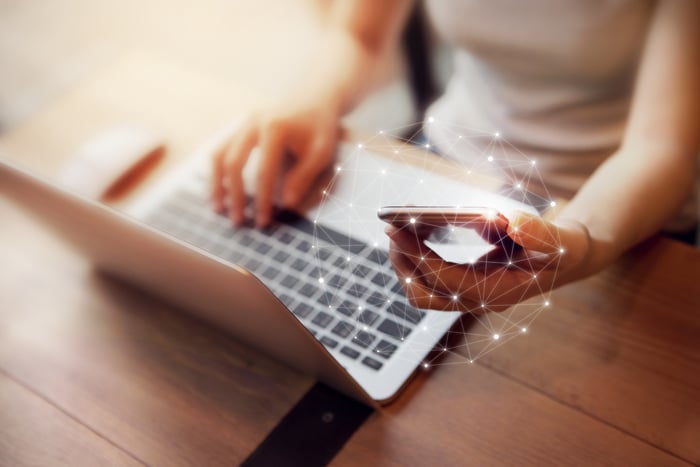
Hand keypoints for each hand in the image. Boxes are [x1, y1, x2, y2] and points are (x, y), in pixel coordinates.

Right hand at [211, 102, 340, 226]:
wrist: (314, 97)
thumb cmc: (319, 127)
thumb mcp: (321, 151)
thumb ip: (303, 176)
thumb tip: (285, 204)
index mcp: (274, 128)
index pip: (263, 172)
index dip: (261, 200)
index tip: (263, 221)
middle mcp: (252, 122)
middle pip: (233, 163)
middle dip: (234, 195)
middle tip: (238, 221)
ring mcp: (242, 123)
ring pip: (219, 155)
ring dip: (217, 184)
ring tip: (219, 209)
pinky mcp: (239, 127)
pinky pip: (220, 150)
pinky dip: (217, 173)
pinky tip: (219, 191)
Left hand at [386, 212, 591, 312]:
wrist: (565, 259)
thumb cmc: (561, 250)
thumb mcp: (559, 240)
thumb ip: (539, 233)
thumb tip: (513, 223)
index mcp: (496, 293)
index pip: (445, 281)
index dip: (417, 256)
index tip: (395, 229)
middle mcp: (477, 300)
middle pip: (422, 294)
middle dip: (402, 262)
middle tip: (391, 228)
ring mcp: (467, 296)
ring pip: (419, 291)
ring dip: (403, 263)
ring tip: (397, 228)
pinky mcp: (461, 285)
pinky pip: (427, 279)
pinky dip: (414, 258)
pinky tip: (413, 231)